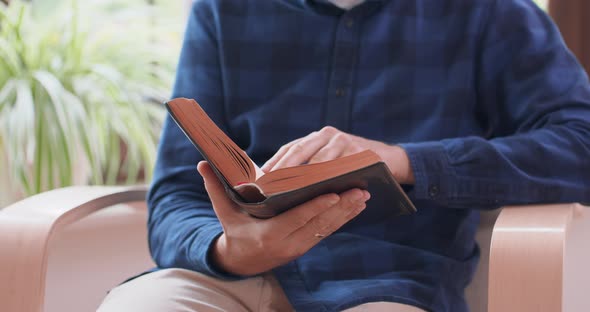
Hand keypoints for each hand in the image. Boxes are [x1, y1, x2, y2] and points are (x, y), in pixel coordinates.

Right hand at [197, 161, 369, 275]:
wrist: (242, 262)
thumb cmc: (234, 231)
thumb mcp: (224, 212)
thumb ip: (215, 188)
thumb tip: (202, 164)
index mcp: (269, 235)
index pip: (297, 220)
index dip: (316, 208)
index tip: (334, 195)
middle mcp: (288, 244)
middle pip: (319, 225)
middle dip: (341, 208)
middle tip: (360, 190)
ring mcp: (300, 247)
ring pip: (327, 229)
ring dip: (347, 213)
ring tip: (363, 195)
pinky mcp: (307, 246)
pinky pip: (327, 232)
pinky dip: (343, 219)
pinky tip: (356, 206)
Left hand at [261, 126, 414, 183]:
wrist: (390, 160)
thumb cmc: (353, 167)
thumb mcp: (331, 164)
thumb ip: (310, 170)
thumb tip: (280, 190)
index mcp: (315, 138)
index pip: (290, 149)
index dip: (274, 163)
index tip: (260, 178)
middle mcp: (327, 135)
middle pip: (299, 151)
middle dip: (283, 168)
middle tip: (269, 185)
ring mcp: (344, 141)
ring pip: (319, 160)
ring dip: (304, 176)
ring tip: (289, 191)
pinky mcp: (359, 151)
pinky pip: (341, 167)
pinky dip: (330, 178)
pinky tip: (320, 191)